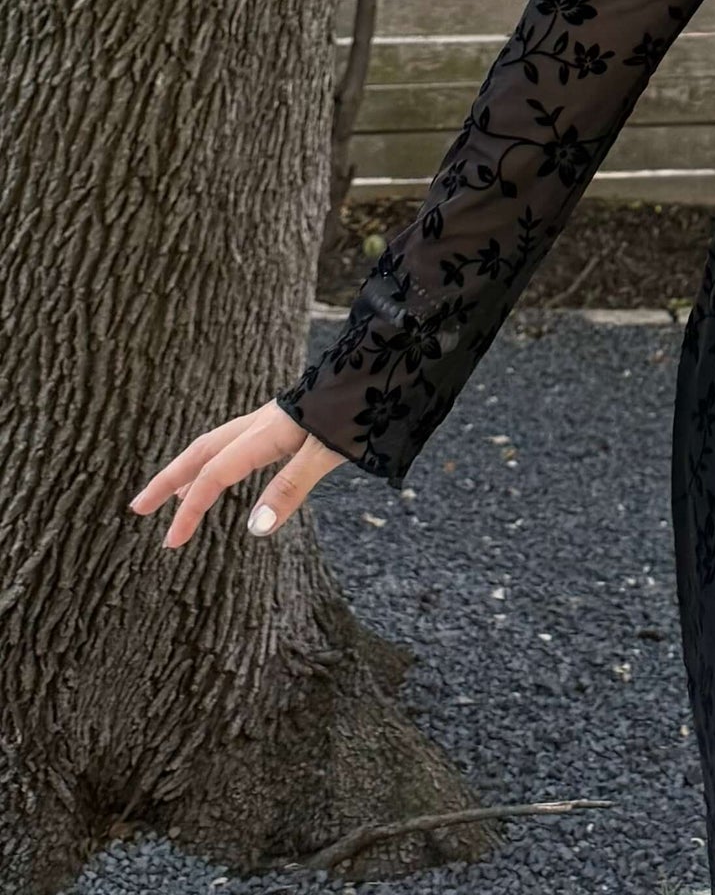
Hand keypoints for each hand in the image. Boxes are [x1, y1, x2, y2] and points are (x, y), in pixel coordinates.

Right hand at [127, 401, 351, 548]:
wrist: (391, 358)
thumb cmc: (366, 405)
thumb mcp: (330, 450)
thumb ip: (293, 486)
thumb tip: (255, 528)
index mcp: (268, 432)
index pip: (214, 475)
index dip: (190, 510)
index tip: (169, 542)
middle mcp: (265, 422)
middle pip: (202, 451)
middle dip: (169, 480)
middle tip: (138, 507)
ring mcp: (277, 417)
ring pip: (220, 443)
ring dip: (193, 468)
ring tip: (175, 497)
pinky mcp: (291, 417)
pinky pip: (242, 440)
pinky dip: (222, 459)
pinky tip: (231, 470)